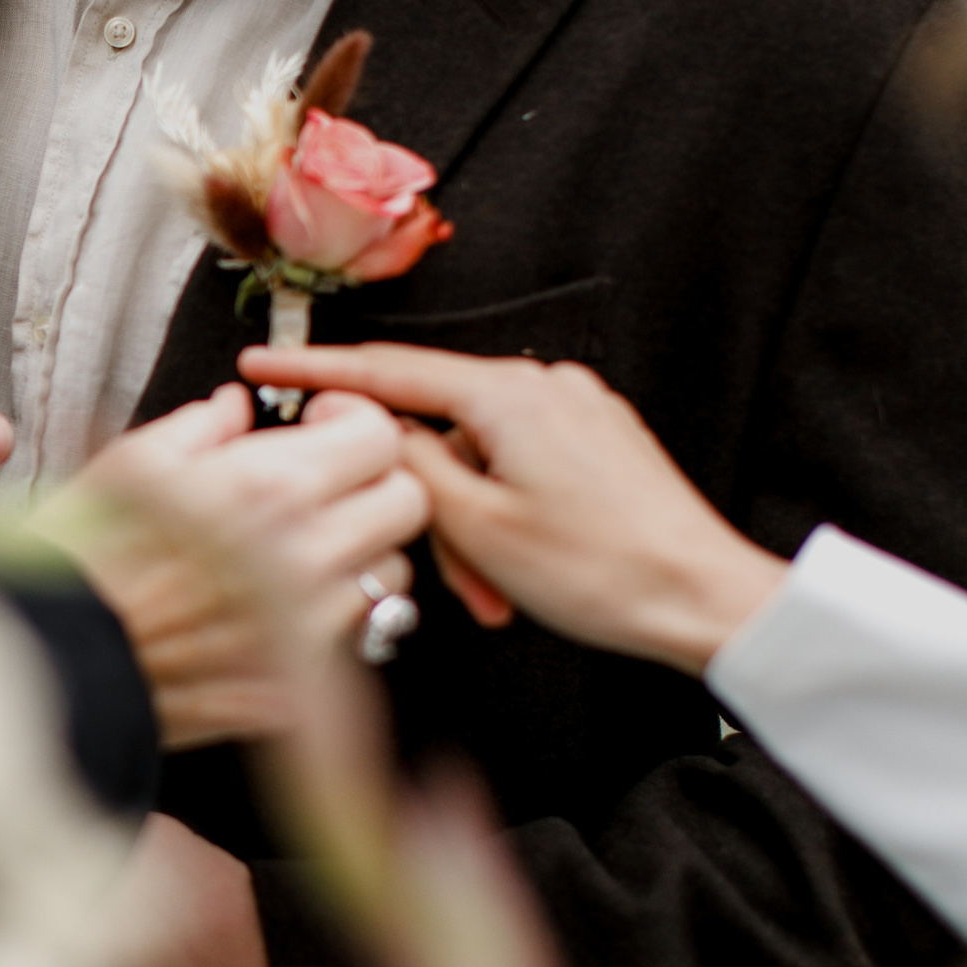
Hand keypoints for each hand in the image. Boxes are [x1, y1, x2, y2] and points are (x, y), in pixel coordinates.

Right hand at [44, 384, 428, 750]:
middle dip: (373, 481)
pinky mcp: (300, 677)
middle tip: (329, 479)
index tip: (325, 424)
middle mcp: (304, 557)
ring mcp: (307, 624)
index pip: (379, 437)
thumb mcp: (129, 464)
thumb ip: (199, 426)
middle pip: (407, 503)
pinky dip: (330, 611)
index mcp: (268, 488)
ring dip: (359, 551)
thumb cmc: (79, 567)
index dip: (354, 420)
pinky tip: (278, 598)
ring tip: (301, 545)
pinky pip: (350, 632)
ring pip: (390, 572)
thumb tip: (230, 411)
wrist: (57, 662)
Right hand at [238, 344, 787, 676]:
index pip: (386, 371)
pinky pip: (521, 466)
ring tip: (495, 592)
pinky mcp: (599, 440)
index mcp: (508, 394)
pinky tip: (521, 570)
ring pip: (479, 458)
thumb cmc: (603, 570)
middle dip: (429, 505)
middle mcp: (545, 384)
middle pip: (439, 430)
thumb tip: (368, 425)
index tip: (261, 367)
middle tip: (446, 575)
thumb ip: (405, 463)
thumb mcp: (475, 525)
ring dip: (472, 526)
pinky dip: (505, 517)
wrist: (704, 599)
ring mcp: (577, 410)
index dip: (315, 372)